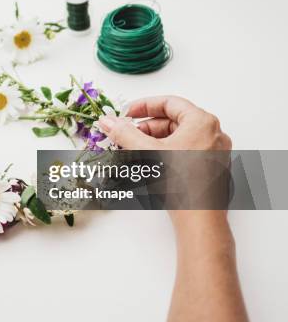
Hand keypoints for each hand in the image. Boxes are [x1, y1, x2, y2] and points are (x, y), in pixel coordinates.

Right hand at [98, 96, 231, 228]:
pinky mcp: (212, 167)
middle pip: (173, 121)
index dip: (143, 106)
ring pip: (178, 137)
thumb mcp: (147, 152)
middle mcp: (213, 133)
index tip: (126, 114)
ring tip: (133, 151)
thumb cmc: (180, 183)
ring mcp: (215, 151)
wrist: (199, 219)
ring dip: (153, 141)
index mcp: (202, 122)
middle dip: (145, 128)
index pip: (169, 102)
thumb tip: (107, 120)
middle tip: (125, 135)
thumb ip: (124, 133)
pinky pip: (186, 150)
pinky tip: (149, 162)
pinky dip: (166, 152)